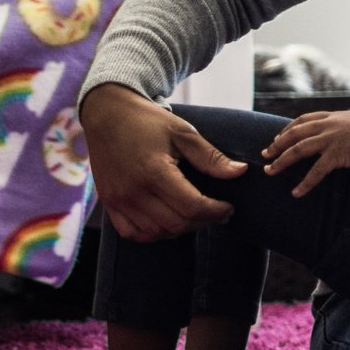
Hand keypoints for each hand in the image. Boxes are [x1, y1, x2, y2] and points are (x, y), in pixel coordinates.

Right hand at [81, 84, 247, 241]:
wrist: (107, 114)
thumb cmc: (149, 122)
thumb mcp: (183, 133)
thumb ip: (211, 157)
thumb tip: (241, 171)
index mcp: (154, 172)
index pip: (192, 207)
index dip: (216, 211)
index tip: (229, 207)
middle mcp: (133, 191)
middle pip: (176, 224)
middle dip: (203, 222)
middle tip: (218, 212)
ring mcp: (118, 200)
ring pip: (156, 233)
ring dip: (180, 229)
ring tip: (196, 215)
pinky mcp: (109, 203)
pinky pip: (132, 233)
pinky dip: (153, 234)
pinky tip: (168, 221)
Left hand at [261, 110, 349, 195]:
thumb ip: (347, 125)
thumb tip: (345, 130)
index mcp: (334, 116)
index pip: (303, 119)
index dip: (287, 128)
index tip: (278, 136)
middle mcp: (328, 125)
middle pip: (294, 133)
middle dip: (276, 144)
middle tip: (265, 154)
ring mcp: (331, 139)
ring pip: (298, 150)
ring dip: (281, 161)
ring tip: (269, 171)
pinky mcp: (337, 155)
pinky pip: (316, 171)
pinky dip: (305, 183)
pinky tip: (296, 192)